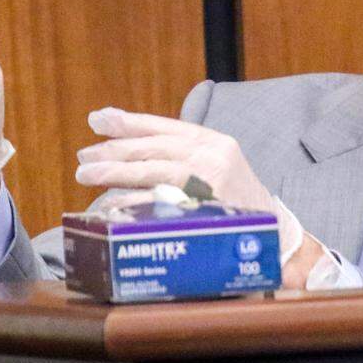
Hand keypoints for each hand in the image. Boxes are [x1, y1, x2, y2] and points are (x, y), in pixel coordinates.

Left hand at [75, 108, 304, 265]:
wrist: (277, 242)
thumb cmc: (239, 207)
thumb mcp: (218, 171)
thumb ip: (183, 158)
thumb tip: (130, 152)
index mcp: (216, 143)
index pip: (165, 127)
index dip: (129, 122)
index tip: (98, 119)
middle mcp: (214, 157)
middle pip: (153, 147)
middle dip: (114, 149)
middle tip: (85, 157)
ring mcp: (211, 183)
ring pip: (153, 169)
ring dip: (115, 171)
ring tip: (86, 174)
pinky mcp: (204, 210)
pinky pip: (159, 202)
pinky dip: (132, 201)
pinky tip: (110, 203)